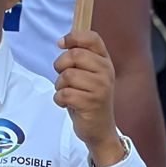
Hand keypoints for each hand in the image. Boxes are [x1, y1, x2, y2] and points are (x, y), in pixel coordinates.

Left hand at [53, 30, 122, 164]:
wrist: (99, 129)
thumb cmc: (89, 98)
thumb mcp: (89, 74)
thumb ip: (80, 57)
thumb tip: (62, 41)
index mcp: (105, 61)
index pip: (92, 38)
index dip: (73, 37)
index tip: (61, 44)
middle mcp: (106, 72)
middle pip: (75, 55)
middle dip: (60, 65)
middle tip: (63, 77)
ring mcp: (100, 88)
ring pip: (67, 75)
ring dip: (59, 85)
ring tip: (68, 93)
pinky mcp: (91, 103)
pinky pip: (64, 93)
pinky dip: (59, 99)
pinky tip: (68, 103)